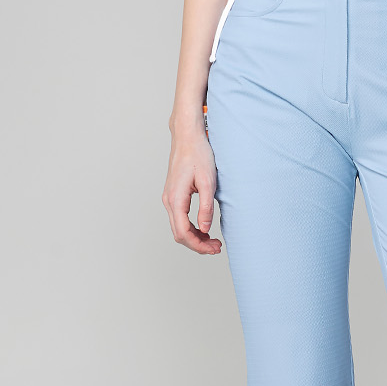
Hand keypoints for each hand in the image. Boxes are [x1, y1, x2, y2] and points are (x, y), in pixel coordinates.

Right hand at [162, 120, 221, 252]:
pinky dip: (191, 228)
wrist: (188, 137)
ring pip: (178, 228)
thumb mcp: (208, 182)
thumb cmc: (198, 154)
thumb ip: (206, 207)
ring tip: (213, 241)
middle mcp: (168, 200)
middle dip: (197, 245)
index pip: (183, 232)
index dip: (199, 245)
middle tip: (217, 247)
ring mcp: (169, 198)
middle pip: (179, 234)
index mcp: (176, 199)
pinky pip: (179, 218)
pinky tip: (204, 229)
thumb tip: (205, 229)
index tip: (214, 249)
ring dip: (195, 237)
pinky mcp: (173, 195)